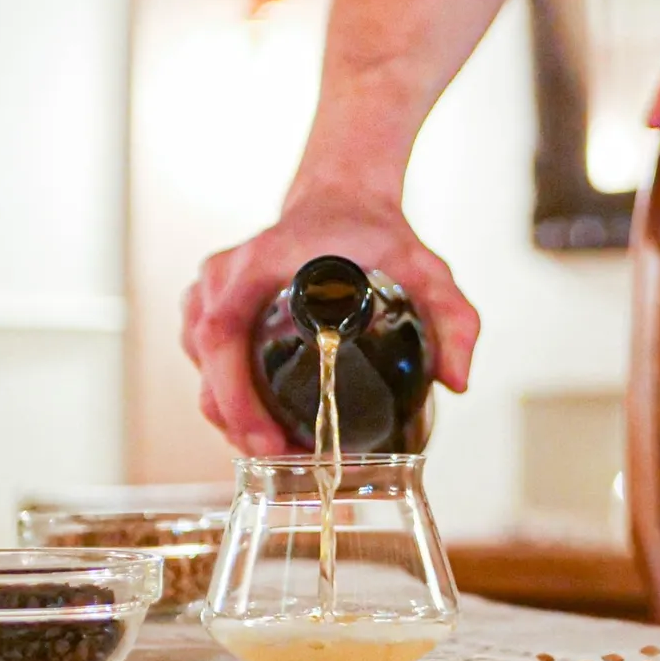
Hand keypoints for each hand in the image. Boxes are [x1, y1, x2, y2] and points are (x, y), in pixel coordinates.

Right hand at [180, 193, 479, 455]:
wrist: (342, 201)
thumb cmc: (374, 233)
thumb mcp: (425, 270)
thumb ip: (453, 317)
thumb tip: (457, 380)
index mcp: (260, 262)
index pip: (221, 333)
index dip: (236, 395)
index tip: (268, 439)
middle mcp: (223, 276)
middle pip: (208, 365)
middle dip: (238, 423)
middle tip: (285, 460)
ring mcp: (210, 292)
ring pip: (203, 370)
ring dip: (232, 416)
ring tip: (279, 449)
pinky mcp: (209, 306)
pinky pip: (207, 363)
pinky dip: (227, 398)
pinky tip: (261, 424)